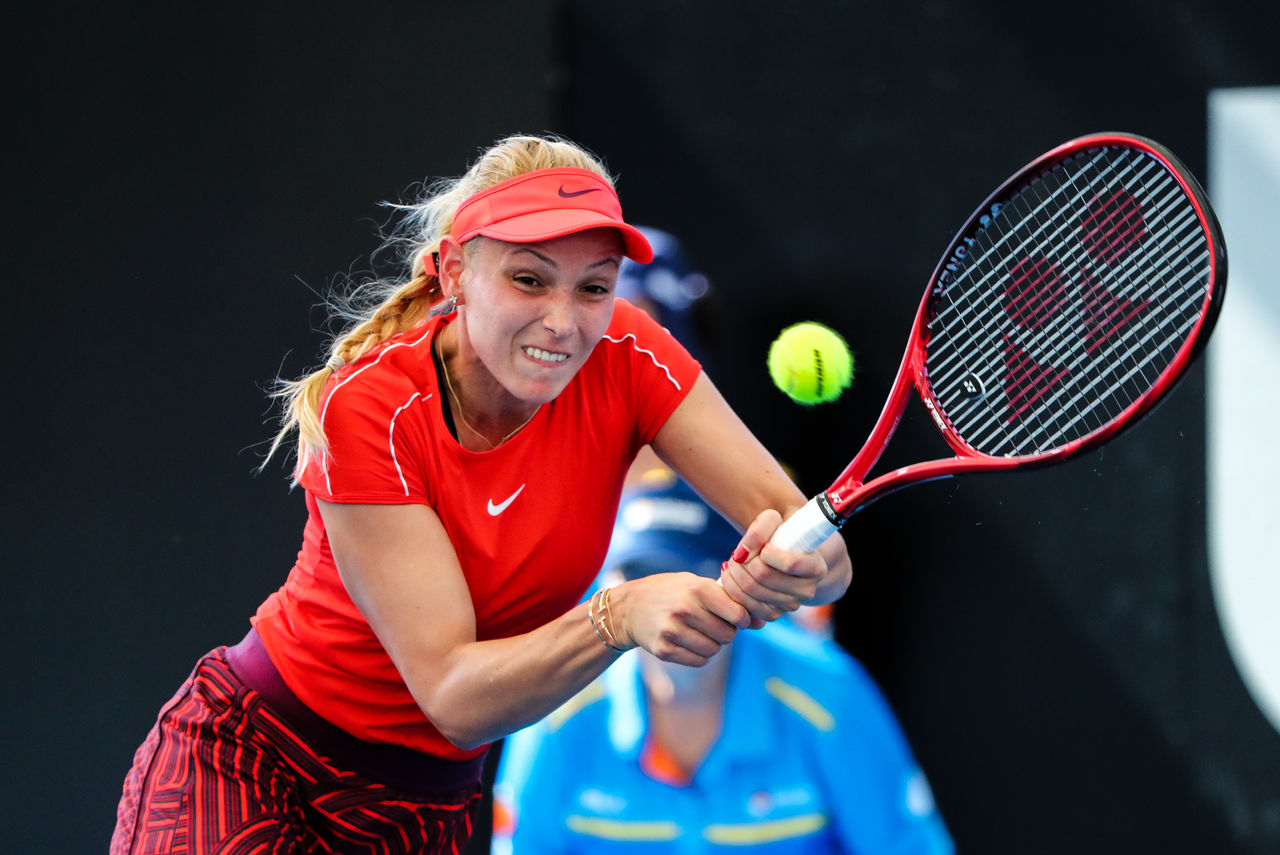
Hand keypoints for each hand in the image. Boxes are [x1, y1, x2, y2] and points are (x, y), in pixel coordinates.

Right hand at [609, 573, 751, 666]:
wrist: (628, 608)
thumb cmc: (670, 592)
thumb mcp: (695, 584)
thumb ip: (727, 600)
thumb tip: (761, 622)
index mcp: (697, 589)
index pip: (738, 614)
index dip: (742, 618)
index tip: (735, 617)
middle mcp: (685, 609)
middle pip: (728, 635)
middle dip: (726, 631)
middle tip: (713, 623)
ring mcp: (673, 631)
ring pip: (715, 650)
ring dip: (713, 644)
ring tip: (699, 631)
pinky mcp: (664, 650)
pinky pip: (700, 660)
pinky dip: (700, 654)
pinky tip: (688, 641)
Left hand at [718, 508, 826, 624]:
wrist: (784, 556)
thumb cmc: (780, 534)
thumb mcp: (774, 521)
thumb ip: (761, 529)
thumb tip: (742, 554)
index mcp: (816, 567)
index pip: (789, 563)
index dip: (767, 553)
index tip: (762, 546)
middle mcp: (807, 590)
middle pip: (764, 577)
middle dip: (743, 563)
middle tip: (736, 553)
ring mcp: (790, 605)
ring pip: (751, 592)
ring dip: (734, 575)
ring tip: (733, 562)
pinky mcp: (773, 614)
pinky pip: (746, 607)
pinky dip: (732, 590)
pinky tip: (732, 576)